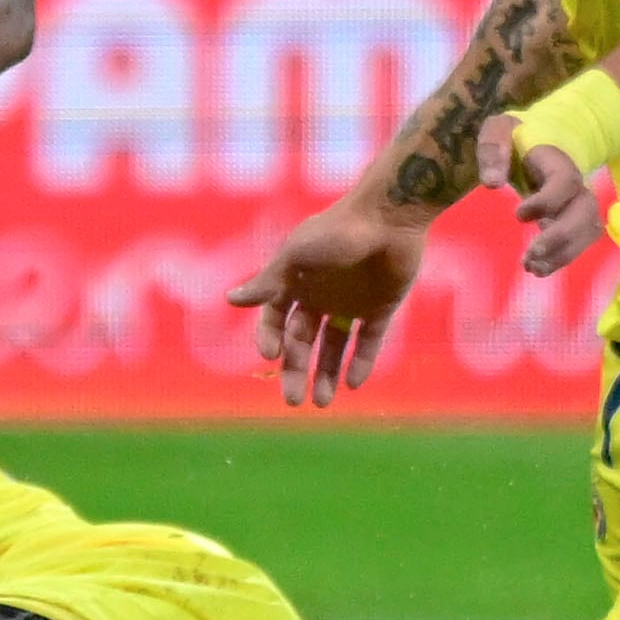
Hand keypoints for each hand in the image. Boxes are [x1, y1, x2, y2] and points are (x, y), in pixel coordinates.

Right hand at [226, 196, 428, 407]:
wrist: (389, 216)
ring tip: (322, 402)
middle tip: (294, 400)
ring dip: (326, 373)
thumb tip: (230, 299)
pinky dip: (361, 361)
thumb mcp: (296, 257)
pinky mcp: (380, 307)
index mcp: (295, 282)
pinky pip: (368, 340)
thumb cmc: (336, 231)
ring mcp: (350, 302)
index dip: (270, 339)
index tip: (269, 356)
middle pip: (303, 340)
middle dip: (296, 370)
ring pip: (334, 346)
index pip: (275, 319)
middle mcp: (320, 295)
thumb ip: (268, 283)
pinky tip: (353, 383)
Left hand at [478, 113, 605, 275]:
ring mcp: (577, 203)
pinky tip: (539, 269)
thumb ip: (494, 148)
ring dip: (563, 254)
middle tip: (531, 254)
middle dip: (561, 237)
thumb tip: (493, 184)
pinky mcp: (573, 218)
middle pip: (585, 212)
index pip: (565, 182)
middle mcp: (575, 184)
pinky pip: (580, 242)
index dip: (548, 201)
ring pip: (587, 231)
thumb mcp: (499, 128)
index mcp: (557, 160)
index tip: (518, 216)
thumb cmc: (516, 135)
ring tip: (532, 268)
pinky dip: (563, 258)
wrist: (541, 137)